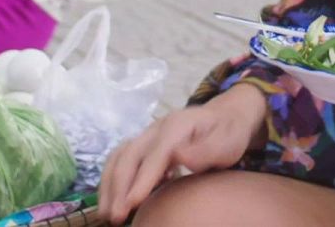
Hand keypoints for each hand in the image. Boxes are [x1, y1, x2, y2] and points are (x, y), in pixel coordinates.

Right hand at [99, 83, 266, 224]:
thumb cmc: (227, 133)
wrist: (224, 116)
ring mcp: (147, 136)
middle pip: (130, 155)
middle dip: (119, 187)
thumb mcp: (226, 141)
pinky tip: (117, 201)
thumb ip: (205, 150)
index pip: (155, 154)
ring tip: (106, 213)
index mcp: (176, 126)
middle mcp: (156, 129)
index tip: (132, 203)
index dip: (142, 179)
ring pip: (119, 157)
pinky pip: (120, 160)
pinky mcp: (143, 145)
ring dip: (110, 185)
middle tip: (114, 217)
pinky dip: (112, 180)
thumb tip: (180, 157)